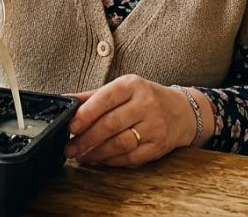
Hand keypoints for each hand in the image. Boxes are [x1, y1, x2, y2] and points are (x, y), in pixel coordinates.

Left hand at [63, 74, 197, 166]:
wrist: (182, 112)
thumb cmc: (146, 98)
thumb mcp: (123, 89)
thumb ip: (94, 96)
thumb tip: (65, 101)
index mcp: (133, 85)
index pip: (105, 98)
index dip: (86, 114)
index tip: (70, 127)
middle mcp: (146, 104)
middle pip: (111, 124)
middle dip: (86, 139)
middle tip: (69, 148)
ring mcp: (154, 126)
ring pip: (120, 144)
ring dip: (96, 153)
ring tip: (81, 156)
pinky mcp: (159, 146)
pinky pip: (131, 158)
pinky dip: (111, 161)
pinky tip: (99, 160)